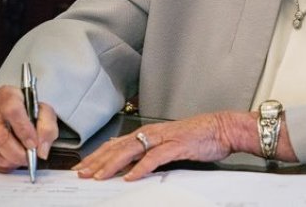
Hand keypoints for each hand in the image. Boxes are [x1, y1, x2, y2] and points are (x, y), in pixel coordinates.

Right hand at [0, 85, 58, 171]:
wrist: (14, 114)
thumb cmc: (28, 112)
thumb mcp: (45, 113)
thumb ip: (47, 128)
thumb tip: (41, 150)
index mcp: (7, 95)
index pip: (12, 111)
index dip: (24, 130)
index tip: (33, 144)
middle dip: (18, 153)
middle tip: (30, 157)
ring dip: (12, 161)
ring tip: (22, 156)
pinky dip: (3, 165)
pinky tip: (12, 158)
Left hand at [74, 111, 252, 180]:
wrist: (223, 128)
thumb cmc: (200, 136)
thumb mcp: (170, 143)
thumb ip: (152, 151)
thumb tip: (134, 164)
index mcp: (150, 133)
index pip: (118, 143)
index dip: (99, 155)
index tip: (84, 166)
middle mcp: (153, 133)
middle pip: (119, 146)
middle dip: (98, 160)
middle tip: (82, 173)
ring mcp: (164, 138)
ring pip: (131, 150)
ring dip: (113, 164)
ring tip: (99, 176)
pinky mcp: (177, 145)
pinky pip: (155, 157)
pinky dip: (142, 167)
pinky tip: (131, 176)